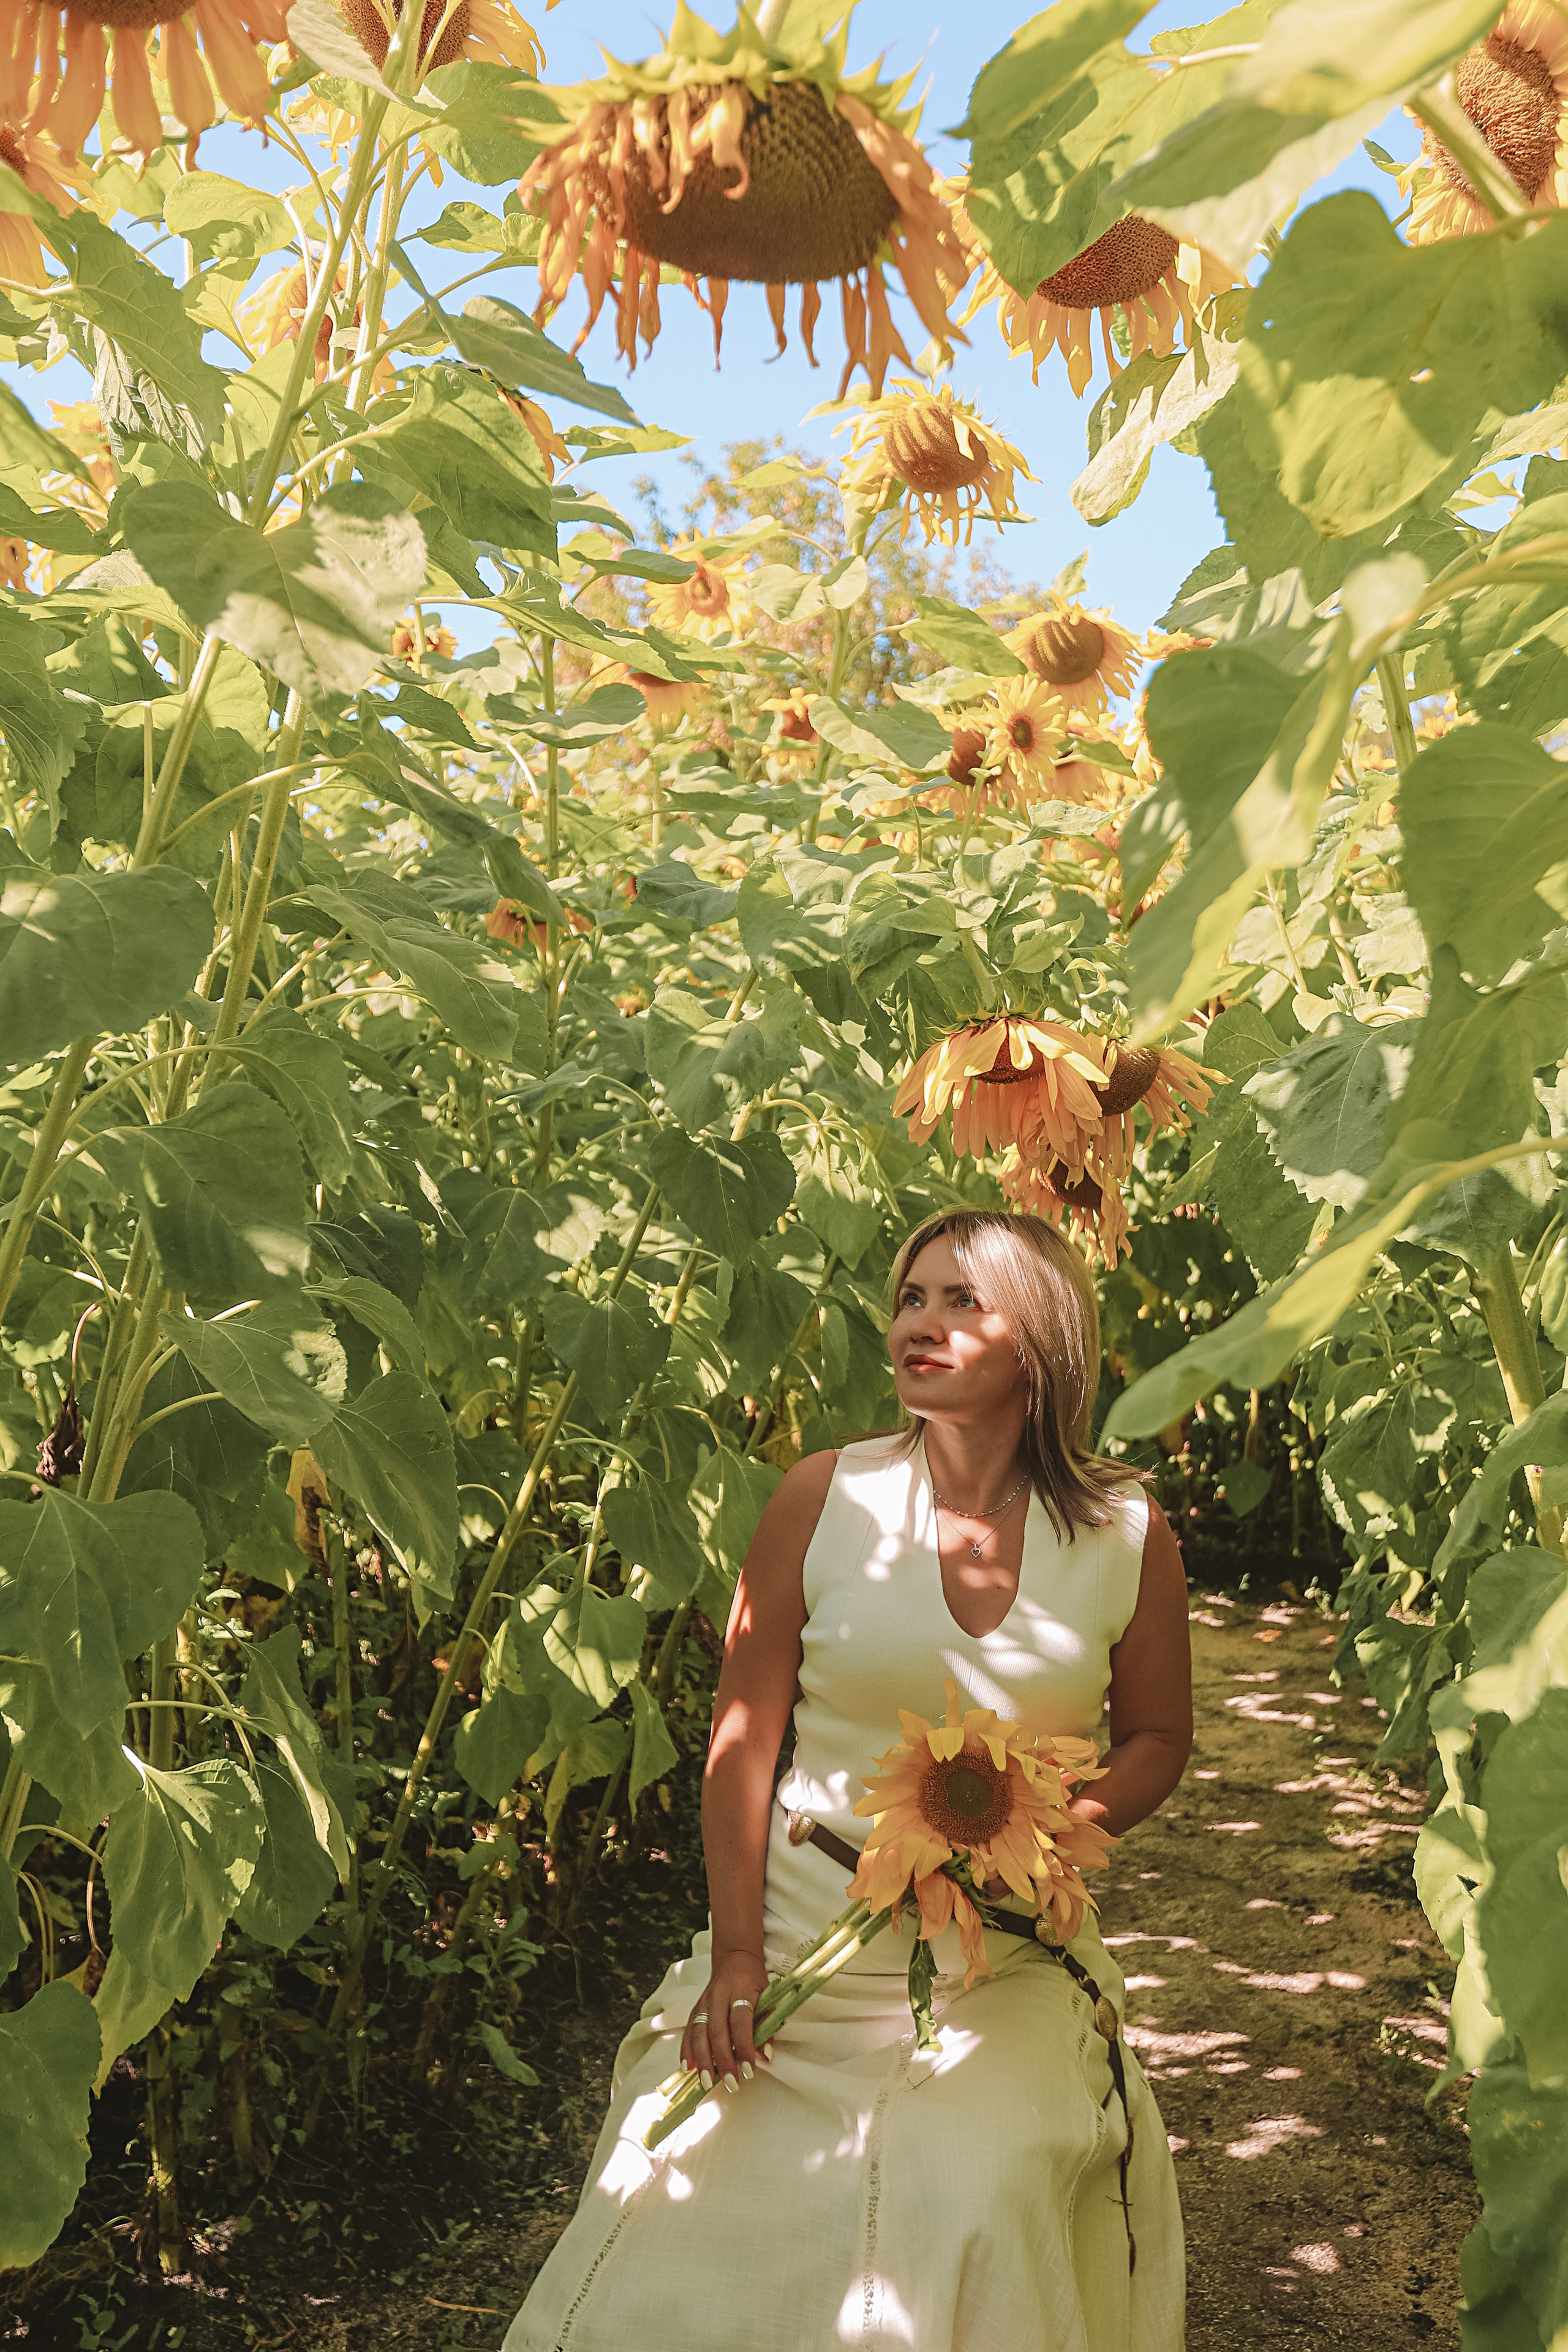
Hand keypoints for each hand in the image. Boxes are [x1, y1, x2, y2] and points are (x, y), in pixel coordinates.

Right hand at [681, 1947, 768, 2090]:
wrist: (735, 1957)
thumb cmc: (755, 1981)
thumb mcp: (769, 1998)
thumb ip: (767, 2028)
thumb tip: (765, 2057)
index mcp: (742, 1990)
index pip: (741, 2021)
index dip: (744, 2046)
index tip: (749, 2071)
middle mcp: (720, 1995)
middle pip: (717, 2029)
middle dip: (723, 2059)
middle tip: (731, 2083)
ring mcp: (705, 2001)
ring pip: (699, 2031)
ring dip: (702, 2059)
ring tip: (707, 2081)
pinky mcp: (696, 2007)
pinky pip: (689, 2029)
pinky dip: (687, 2049)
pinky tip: (687, 2067)